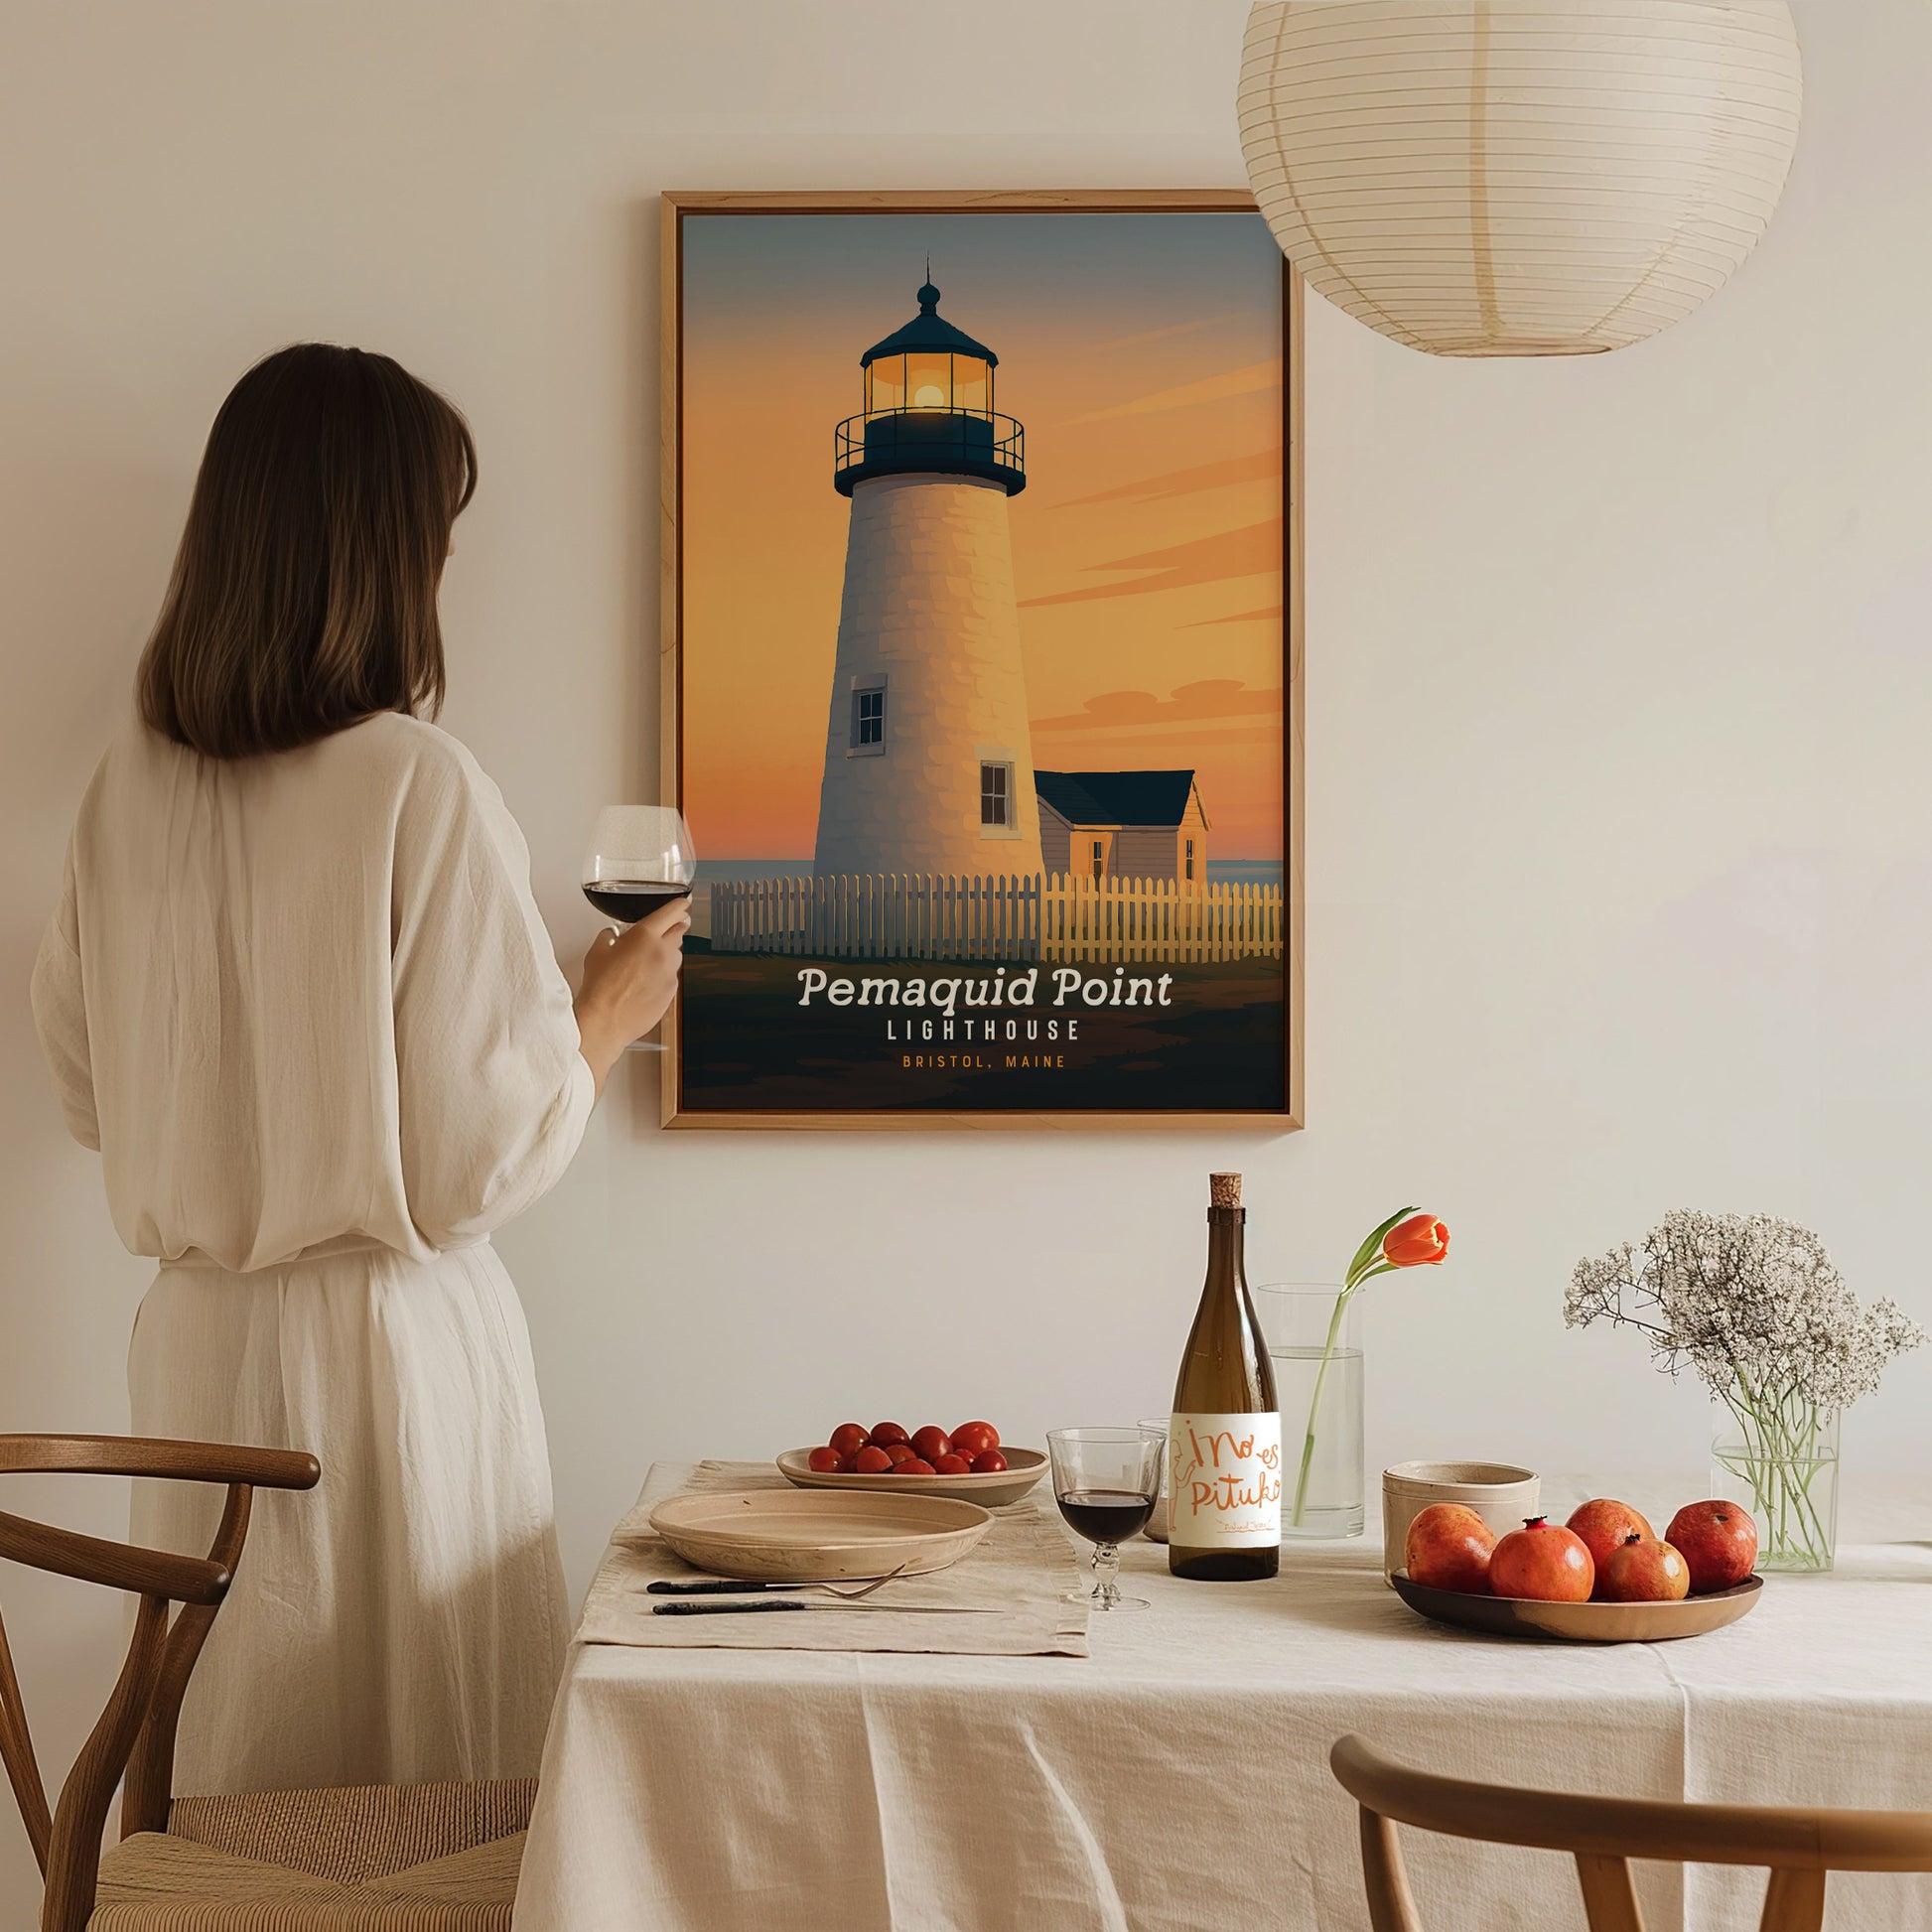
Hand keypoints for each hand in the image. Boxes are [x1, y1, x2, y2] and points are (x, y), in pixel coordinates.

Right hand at [574, 895, 690, 1094]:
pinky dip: (663, 975)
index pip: (672, 912)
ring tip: (647, 962)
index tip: (683, 904)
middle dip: (674, 928)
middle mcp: (663, 952)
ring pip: (676, 955)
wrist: (605, 1020)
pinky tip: (646, 983)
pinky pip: (672, 977)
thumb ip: (609, 937)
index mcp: (645, 935)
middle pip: (679, 932)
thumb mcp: (597, 952)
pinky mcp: (672, 992)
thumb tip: (612, 935)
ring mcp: (670, 973)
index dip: (680, 906)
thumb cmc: (600, 987)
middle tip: (666, 930)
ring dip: (667, 953)